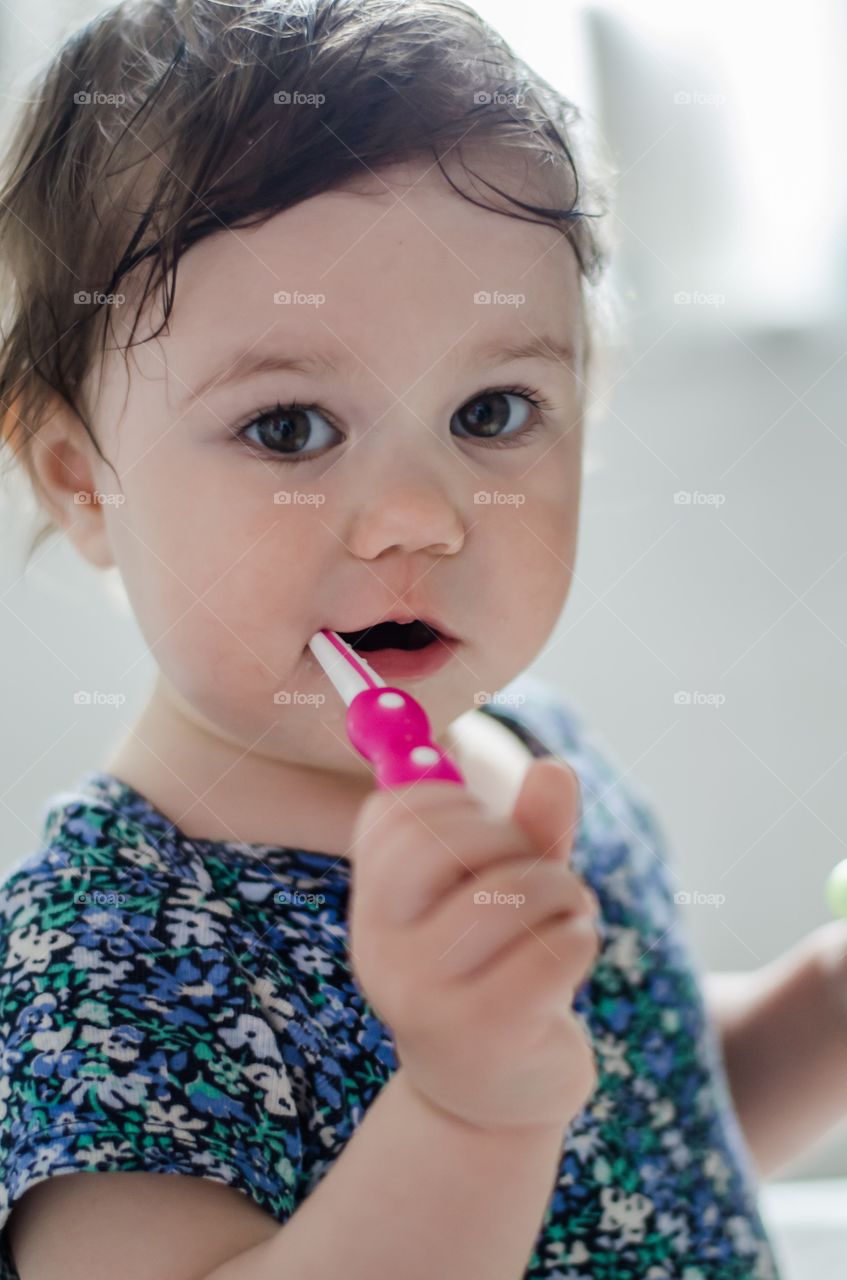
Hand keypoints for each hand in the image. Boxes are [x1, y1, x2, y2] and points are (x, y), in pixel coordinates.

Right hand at [348, 757, 600, 1131]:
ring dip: (563, 891)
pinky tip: (572, 958)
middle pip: (442, 842)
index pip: (394, 813)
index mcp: (375, 905)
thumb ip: (530, 828)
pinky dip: (580, 938)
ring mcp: (425, 994)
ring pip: (510, 892)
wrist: (493, 1097)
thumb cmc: (497, 972)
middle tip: (541, 871)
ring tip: (567, 914)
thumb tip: (554, 768)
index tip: (490, 834)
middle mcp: (383, 947)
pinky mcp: (482, 1031)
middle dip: (516, 839)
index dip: (457, 803)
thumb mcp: (506, 892)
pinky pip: (553, 948)